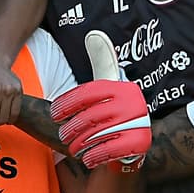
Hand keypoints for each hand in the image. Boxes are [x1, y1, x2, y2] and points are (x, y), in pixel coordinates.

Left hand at [49, 31, 150, 170]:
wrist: (131, 153)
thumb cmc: (111, 120)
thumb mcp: (106, 92)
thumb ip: (99, 66)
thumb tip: (94, 34)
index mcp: (122, 87)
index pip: (90, 92)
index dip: (68, 102)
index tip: (54, 113)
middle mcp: (132, 103)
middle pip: (91, 115)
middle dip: (72, 127)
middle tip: (63, 135)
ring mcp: (137, 123)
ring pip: (98, 133)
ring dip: (81, 143)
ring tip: (73, 149)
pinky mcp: (139, 143)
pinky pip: (110, 149)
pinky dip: (95, 155)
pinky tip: (88, 158)